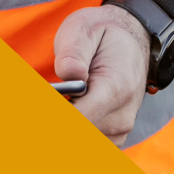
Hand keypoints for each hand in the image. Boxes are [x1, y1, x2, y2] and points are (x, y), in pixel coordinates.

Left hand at [53, 5, 149, 146]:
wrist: (131, 43)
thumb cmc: (103, 35)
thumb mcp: (86, 30)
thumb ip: (75, 52)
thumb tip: (68, 75)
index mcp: (116, 88)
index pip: (81, 118)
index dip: (53, 115)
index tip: (43, 99)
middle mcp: (121, 116)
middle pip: (77, 134)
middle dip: (51, 118)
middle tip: (46, 94)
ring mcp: (119, 131)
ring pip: (79, 142)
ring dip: (60, 125)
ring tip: (56, 97)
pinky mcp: (112, 138)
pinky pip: (86, 144)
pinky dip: (70, 130)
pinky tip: (67, 107)